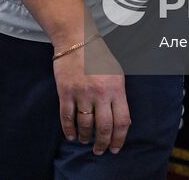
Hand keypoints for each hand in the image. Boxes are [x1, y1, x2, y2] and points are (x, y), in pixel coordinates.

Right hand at [54, 36, 130, 154]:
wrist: (76, 39)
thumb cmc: (98, 56)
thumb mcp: (117, 74)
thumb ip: (119, 97)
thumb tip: (122, 122)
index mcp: (116, 88)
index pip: (122, 121)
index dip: (119, 139)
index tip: (116, 148)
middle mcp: (100, 93)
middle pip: (104, 127)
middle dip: (103, 143)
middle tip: (100, 151)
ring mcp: (82, 93)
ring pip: (85, 125)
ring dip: (86, 137)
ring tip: (86, 141)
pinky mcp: (66, 92)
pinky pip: (67, 117)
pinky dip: (69, 130)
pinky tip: (72, 136)